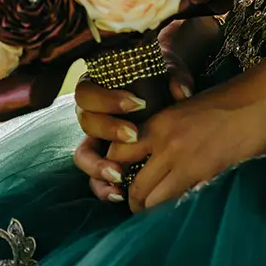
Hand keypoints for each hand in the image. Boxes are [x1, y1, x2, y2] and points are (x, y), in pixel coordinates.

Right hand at [73, 26, 201, 204]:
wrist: (168, 93)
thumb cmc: (163, 79)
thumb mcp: (170, 71)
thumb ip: (176, 77)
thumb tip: (182, 92)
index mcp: (99, 87)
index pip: (88, 93)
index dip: (108, 100)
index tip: (138, 104)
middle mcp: (93, 114)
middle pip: (86, 122)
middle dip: (108, 130)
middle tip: (133, 136)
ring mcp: (97, 140)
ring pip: (84, 156)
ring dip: (99, 167)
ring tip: (120, 177)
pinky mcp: (106, 161)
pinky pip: (95, 178)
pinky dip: (104, 187)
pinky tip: (120, 194)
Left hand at [123, 77, 265, 211]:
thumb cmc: (233, 98)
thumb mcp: (190, 107)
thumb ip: (170, 130)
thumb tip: (158, 155)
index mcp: (160, 122)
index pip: (117, 153)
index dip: (118, 169)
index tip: (126, 178)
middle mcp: (165, 143)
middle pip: (133, 187)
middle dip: (134, 202)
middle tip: (140, 208)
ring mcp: (186, 161)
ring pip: (153, 201)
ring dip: (153, 210)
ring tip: (159, 215)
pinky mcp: (207, 176)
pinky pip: (180, 202)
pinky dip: (177, 209)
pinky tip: (183, 208)